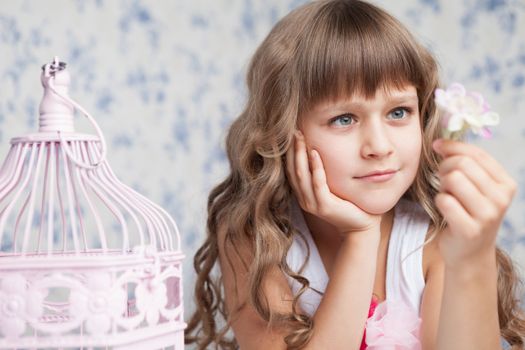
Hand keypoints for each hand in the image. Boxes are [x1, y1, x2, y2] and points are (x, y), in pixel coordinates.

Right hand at [285, 131, 380, 235]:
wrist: (361, 227)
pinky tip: (315, 153)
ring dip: (300, 155)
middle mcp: (304, 199)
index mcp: (304, 194)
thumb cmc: (349, 203)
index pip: (291, 170)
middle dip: (293, 150)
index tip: (292, 134)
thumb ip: (325, 172)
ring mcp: (313, 204)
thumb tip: (321, 148)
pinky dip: (316, 168)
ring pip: (301, 176)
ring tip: (301, 138)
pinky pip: (318, 184)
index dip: (290, 152)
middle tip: (294, 131)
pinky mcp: (325, 207)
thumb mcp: (333, 185)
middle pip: (293, 170)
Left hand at [432, 139, 516, 267]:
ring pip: (453, 179)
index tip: (436, 145)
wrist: (469, 253)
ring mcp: (487, 215)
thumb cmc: (468, 213)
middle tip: (442, 178)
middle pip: (462, 163)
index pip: (477, 153)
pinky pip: (444, 200)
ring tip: (447, 195)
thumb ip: (465, 164)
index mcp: (506, 184)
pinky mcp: (470, 229)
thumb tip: (440, 142)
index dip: (453, 146)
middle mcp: (501, 199)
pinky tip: (445, 210)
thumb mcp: (476, 187)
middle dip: (445, 167)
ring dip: (442, 185)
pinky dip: (439, 201)